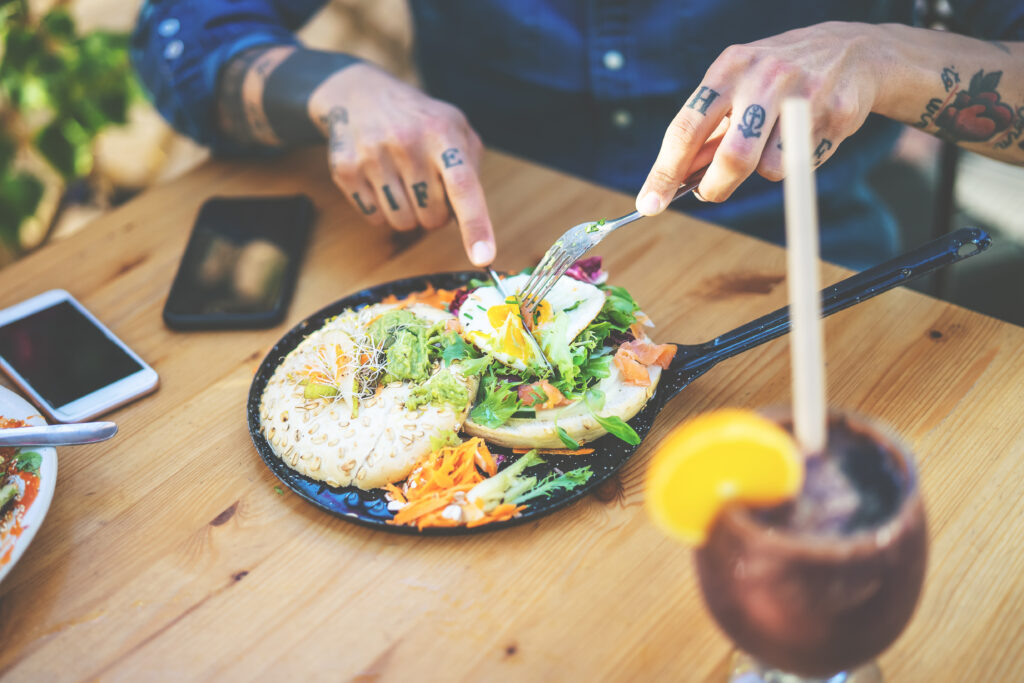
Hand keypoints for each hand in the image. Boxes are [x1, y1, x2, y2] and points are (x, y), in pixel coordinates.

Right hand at [310, 64, 494, 265]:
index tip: (483, 258)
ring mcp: (373, 156)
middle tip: (427, 187)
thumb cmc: (419, 120)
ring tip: (404, 183)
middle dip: (435, 213)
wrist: (359, 94)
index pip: (463, 186)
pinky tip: (381, 182)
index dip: (476, 225)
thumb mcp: (455, 128)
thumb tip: (473, 222)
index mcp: (442, 132)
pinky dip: (383, 211)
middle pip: (432, 217)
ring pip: (403, 223)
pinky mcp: (346, 170)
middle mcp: (407, 142)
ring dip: (409, 214)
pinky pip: (375, 219)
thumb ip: (471, 169)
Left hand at [636, 22, 883, 212]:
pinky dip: (794, 163)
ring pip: (769, 168)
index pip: (686, 129)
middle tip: (710, 193)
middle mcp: (765, 77)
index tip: (649, 203)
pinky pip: (802, 164)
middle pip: (732, 157)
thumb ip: (707, 132)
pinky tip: (803, 136)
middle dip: (716, 187)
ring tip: (773, 144)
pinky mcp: (835, 115)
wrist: (852, 51)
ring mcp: (803, 95)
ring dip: (763, 170)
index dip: (665, 172)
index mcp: (729, 69)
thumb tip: (673, 180)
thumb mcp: (736, 89)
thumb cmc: (775, 80)